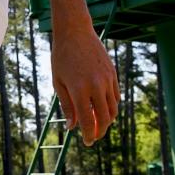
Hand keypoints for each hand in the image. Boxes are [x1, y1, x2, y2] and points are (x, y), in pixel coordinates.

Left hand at [51, 28, 118, 145]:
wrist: (74, 32)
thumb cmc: (62, 57)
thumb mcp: (58, 82)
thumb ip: (67, 105)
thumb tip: (73, 127)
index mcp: (79, 89)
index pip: (87, 121)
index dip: (88, 135)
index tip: (87, 142)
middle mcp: (96, 86)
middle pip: (105, 118)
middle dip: (100, 131)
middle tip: (94, 136)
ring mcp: (106, 79)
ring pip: (113, 108)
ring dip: (107, 120)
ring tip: (98, 123)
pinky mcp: (112, 73)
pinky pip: (116, 96)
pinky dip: (111, 105)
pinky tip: (102, 107)